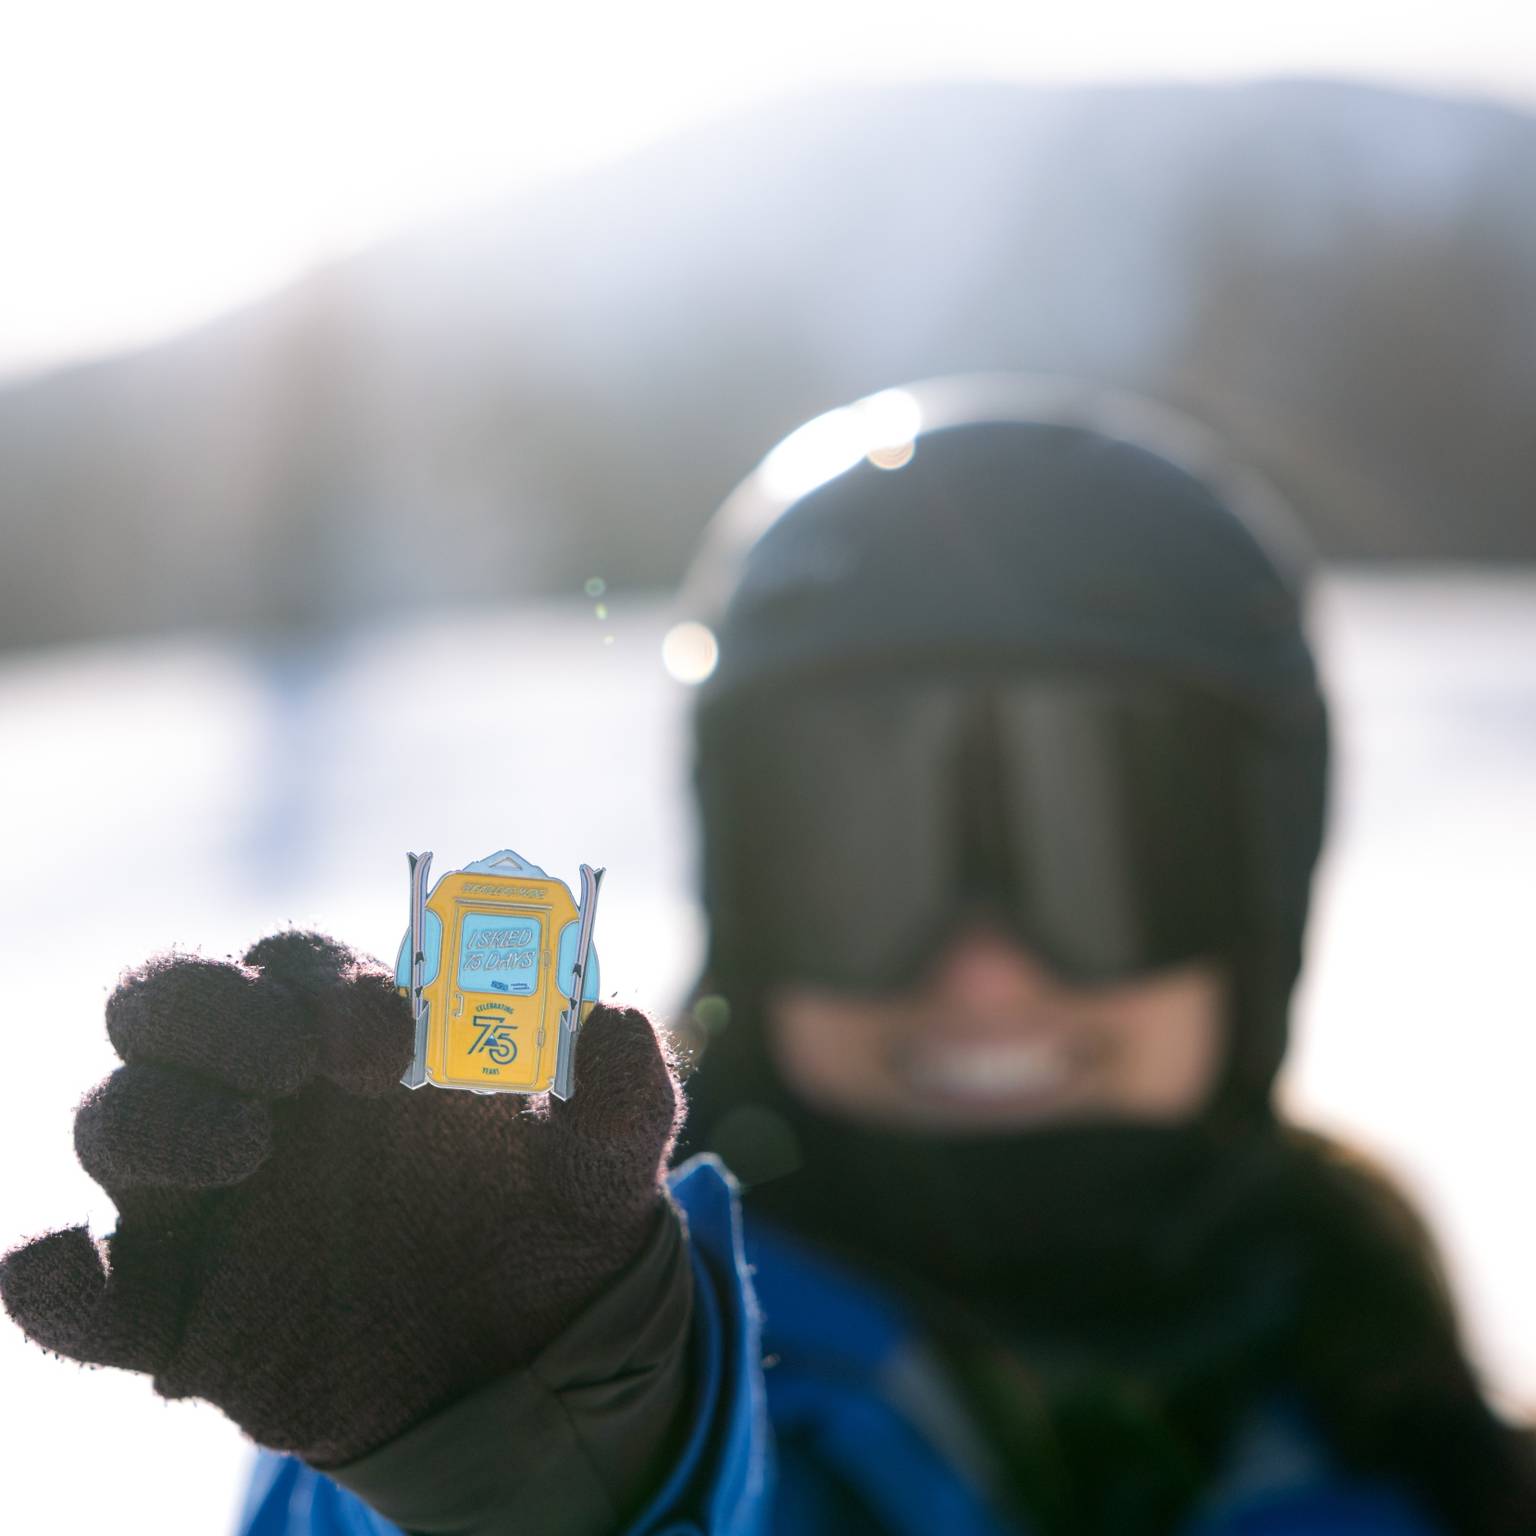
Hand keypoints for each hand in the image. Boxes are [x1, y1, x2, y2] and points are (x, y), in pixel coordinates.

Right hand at [0, 932, 681, 1466]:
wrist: (522, 1350)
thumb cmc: (548, 1212)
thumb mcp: (607, 1159)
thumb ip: (621, 1091)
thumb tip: (614, 1019)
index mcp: (351, 1031)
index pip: (298, 965)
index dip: (332, 985)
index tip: (398, 1047)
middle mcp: (259, 1092)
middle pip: (168, 1001)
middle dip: (213, 1009)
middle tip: (292, 1060)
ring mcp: (204, 1198)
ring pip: (116, 1118)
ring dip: (156, 1118)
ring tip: (245, 1149)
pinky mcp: (173, 1310)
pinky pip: (74, 1286)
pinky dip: (48, 1276)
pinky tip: (69, 1274)